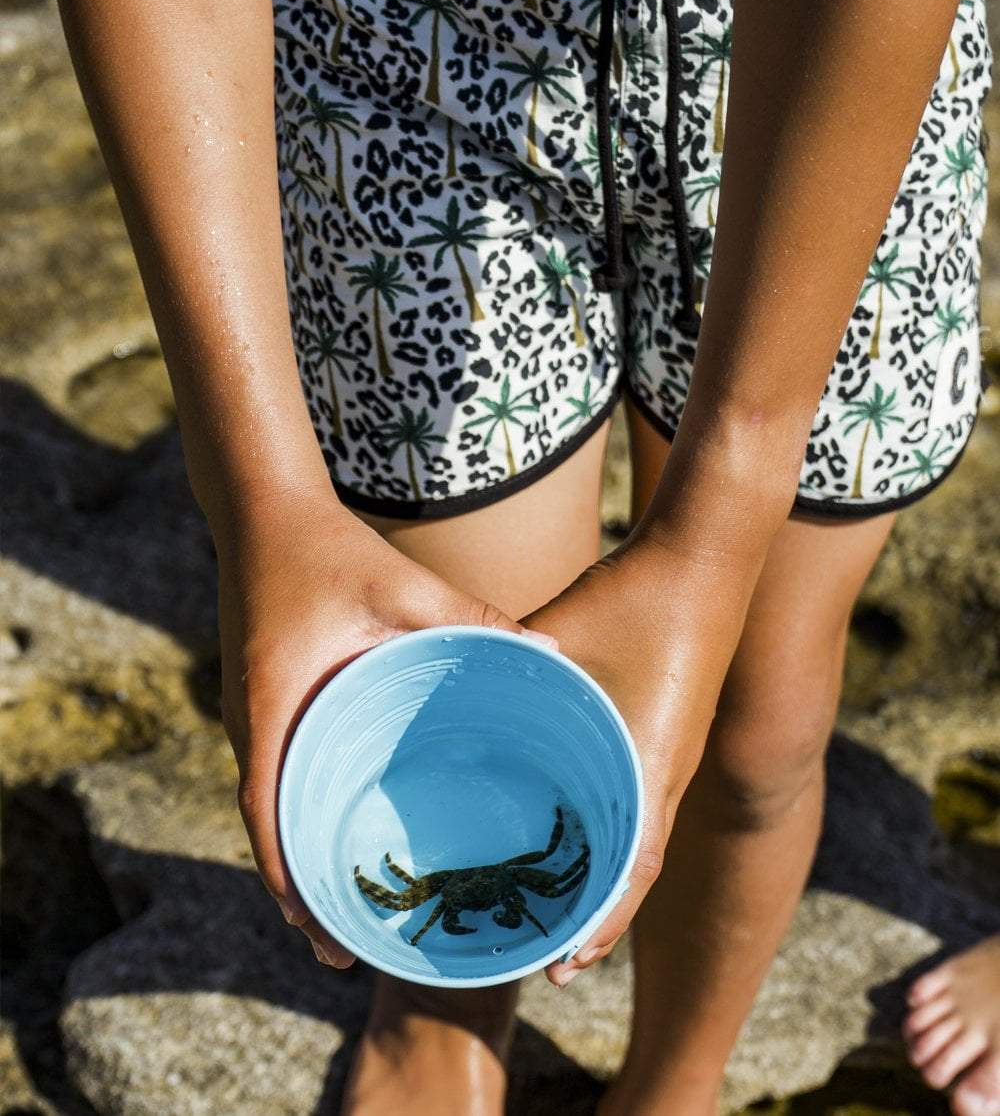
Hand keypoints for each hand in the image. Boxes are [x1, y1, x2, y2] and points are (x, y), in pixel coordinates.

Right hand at [214, 484, 553, 968]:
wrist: (263, 513)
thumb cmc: (329, 550)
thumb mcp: (404, 586)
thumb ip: (475, 618)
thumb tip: (550, 651)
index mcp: (273, 705)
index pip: (268, 813)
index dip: (290, 880)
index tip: (322, 935)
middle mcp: (250, 722)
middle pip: (268, 825)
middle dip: (301, 888)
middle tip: (346, 944)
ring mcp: (250, 715)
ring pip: (272, 804)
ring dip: (300, 853)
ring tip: (346, 905)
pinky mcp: (262, 702)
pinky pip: (279, 772)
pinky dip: (301, 809)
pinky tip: (340, 822)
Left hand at [523, 528, 759, 987]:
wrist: (709, 558)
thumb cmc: (638, 597)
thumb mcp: (560, 633)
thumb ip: (505, 666)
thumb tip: (443, 693)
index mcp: (648, 766)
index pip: (630, 871)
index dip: (599, 925)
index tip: (560, 969)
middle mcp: (664, 774)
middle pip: (631, 868)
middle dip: (592, 916)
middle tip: (543, 953)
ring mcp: (669, 756)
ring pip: (634, 836)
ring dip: (601, 878)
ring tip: (553, 909)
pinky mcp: (667, 733)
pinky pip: (637, 799)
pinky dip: (608, 829)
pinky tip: (573, 825)